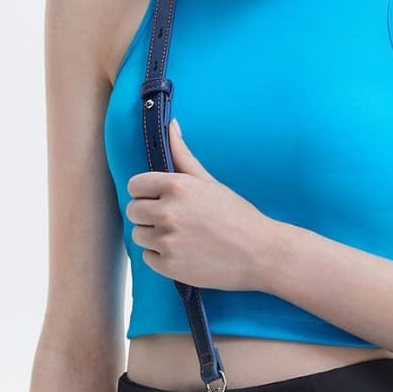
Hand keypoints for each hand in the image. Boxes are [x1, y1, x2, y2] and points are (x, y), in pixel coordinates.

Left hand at [126, 118, 277, 290]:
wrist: (260, 253)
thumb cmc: (236, 214)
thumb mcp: (209, 181)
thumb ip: (182, 154)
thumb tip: (170, 125)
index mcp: (176, 186)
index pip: (134, 186)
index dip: (146, 193)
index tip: (161, 199)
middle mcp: (168, 212)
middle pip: (133, 211)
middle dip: (149, 215)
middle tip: (174, 220)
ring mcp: (167, 241)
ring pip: (139, 235)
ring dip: (154, 237)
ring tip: (183, 237)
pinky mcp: (169, 266)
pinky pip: (148, 258)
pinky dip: (163, 258)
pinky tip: (185, 253)